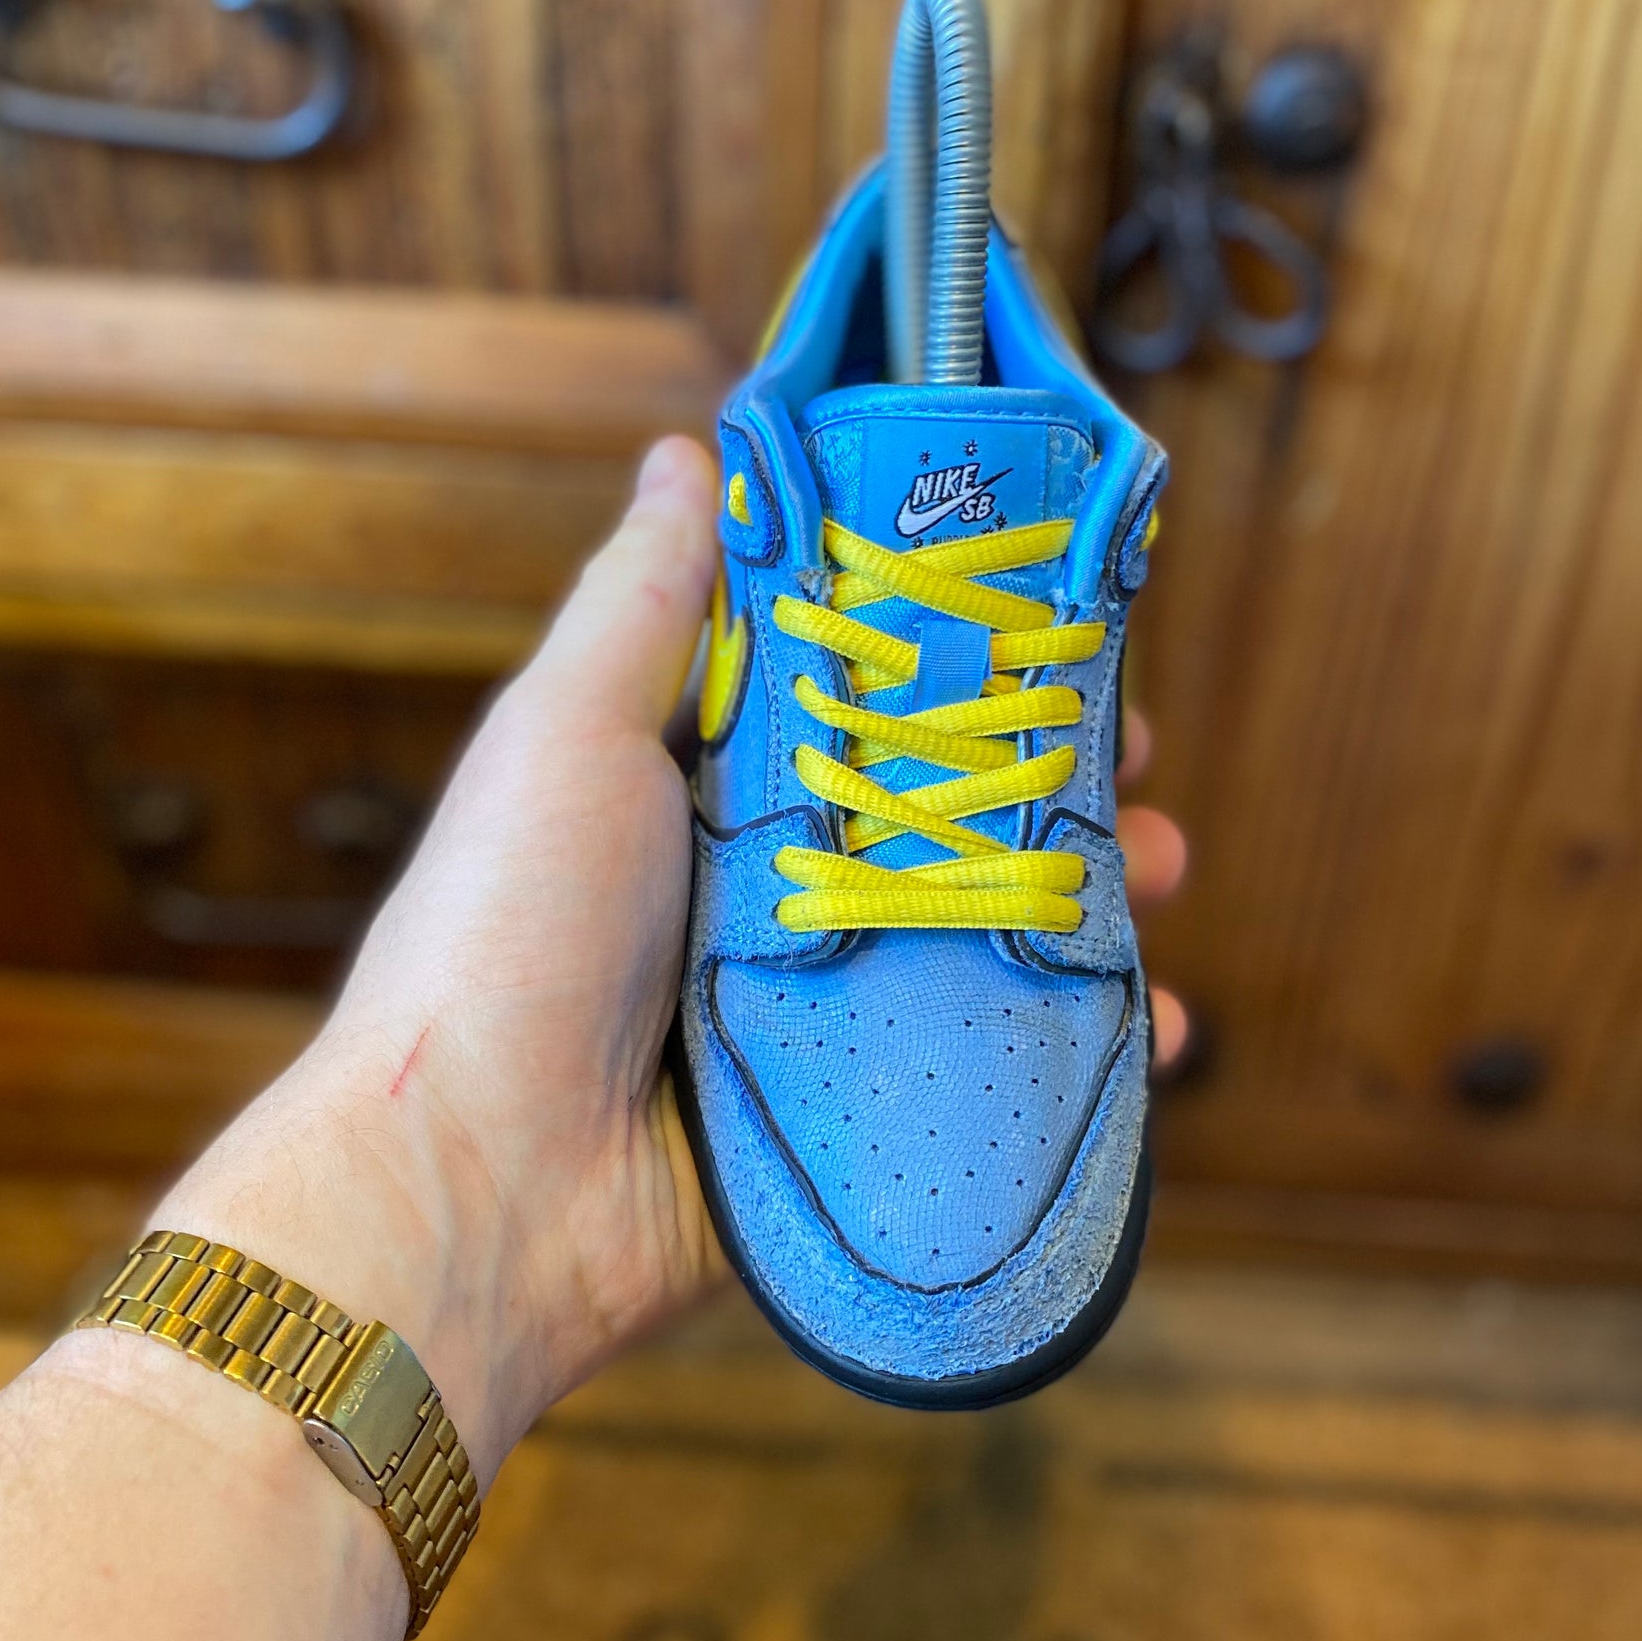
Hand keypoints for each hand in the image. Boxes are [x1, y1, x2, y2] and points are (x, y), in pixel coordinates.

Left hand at [158, 437, 1188, 1482]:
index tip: (1052, 637)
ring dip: (1085, 906)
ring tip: (1162, 883)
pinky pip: (982, 1071)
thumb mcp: (569, 732)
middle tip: (1138, 772)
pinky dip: (1074, 1050)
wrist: (478, 1186)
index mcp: (701, 788)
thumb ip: (645, 601)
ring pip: (981, 938)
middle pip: (942, 818)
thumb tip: (688, 454)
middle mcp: (763, 889)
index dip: (960, 664)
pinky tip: (1145, 1031)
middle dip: (1050, 789)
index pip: (861, 702)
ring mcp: (810, 1006)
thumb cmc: (505, 930)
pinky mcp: (844, 1114)